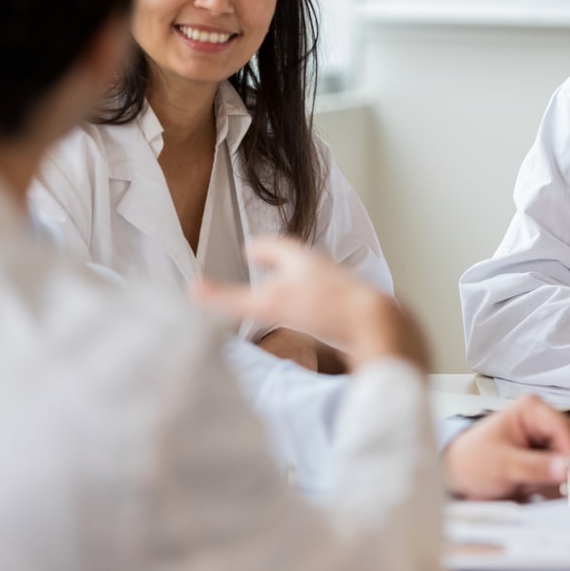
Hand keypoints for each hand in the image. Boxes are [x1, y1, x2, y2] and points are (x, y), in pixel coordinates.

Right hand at [193, 237, 429, 371]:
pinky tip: (320, 324)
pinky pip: (336, 305)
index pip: (279, 246)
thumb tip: (192, 290)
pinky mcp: (358, 312)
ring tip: (293, 295)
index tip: (251, 248)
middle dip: (283, 264)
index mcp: (304, 261)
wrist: (376, 323)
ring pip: (320, 281)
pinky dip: (322, 308)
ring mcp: (344, 290)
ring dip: (304, 285)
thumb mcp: (269, 304)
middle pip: (301, 262)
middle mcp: (327, 270)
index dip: (262, 247)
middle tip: (270, 265)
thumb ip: (230, 300)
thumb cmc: (325, 308)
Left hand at [443, 395, 569, 500]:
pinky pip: (564, 476)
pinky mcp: (548, 462)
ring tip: (533, 488)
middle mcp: (543, 424)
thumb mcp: (502, 464)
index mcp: (531, 410)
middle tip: (557, 488)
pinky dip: (555, 488)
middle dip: (566, 469)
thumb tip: (564, 468)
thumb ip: (534, 467)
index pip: (563, 427)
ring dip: (559, 481)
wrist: (460, 476)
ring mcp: (546, 444)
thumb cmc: (473, 460)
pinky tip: (535, 491)